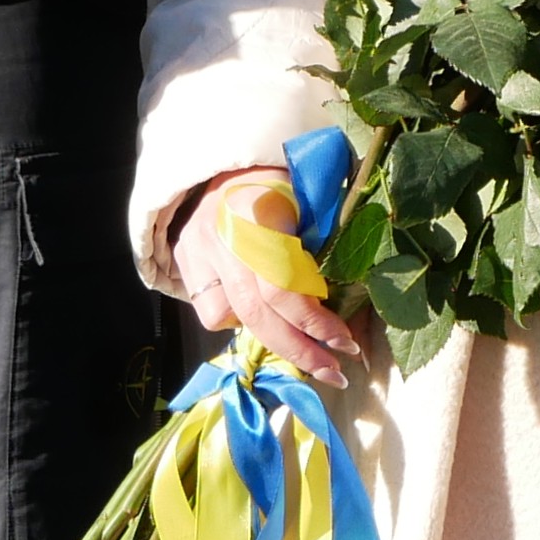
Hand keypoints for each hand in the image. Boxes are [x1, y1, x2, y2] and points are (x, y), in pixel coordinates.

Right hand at [173, 169, 362, 388]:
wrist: (229, 167)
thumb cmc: (284, 182)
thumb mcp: (312, 198)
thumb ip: (327, 240)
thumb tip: (354, 301)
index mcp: (258, 210)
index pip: (281, 283)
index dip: (313, 320)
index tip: (345, 342)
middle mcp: (220, 233)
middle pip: (255, 310)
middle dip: (298, 348)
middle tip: (333, 372)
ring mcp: (196, 250)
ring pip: (228, 316)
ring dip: (273, 344)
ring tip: (309, 358)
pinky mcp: (185, 263)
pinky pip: (211, 310)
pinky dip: (238, 322)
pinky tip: (263, 318)